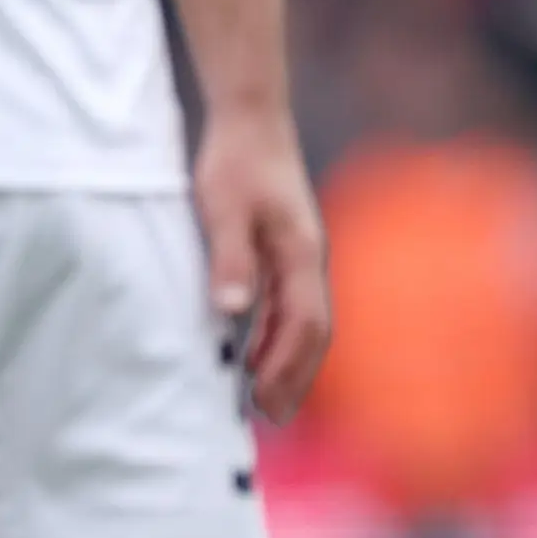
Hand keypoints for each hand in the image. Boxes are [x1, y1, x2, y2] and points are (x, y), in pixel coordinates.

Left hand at [195, 108, 329, 422]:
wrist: (251, 120)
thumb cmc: (235, 161)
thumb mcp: (223, 208)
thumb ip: (230, 258)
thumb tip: (231, 310)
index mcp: (301, 255)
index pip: (304, 324)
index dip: (287, 366)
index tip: (265, 400)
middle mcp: (309, 261)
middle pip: (313, 332)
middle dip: (294, 376)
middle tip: (269, 417)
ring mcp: (300, 257)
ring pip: (303, 322)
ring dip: (285, 360)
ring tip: (262, 399)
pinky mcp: (285, 250)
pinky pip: (289, 305)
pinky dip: (275, 336)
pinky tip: (251, 352)